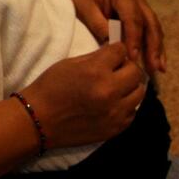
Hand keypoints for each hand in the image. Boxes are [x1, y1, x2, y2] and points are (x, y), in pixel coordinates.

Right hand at [20, 43, 145, 149]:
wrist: (39, 119)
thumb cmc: (49, 88)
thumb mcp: (69, 64)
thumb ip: (95, 58)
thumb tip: (114, 53)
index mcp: (95, 71)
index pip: (121, 51)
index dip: (116, 50)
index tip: (112, 54)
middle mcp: (110, 91)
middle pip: (136, 72)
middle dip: (127, 67)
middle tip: (116, 70)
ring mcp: (116, 112)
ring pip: (139, 92)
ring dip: (130, 87)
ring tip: (116, 87)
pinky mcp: (116, 127)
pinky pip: (133, 111)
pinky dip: (126, 105)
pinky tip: (112, 103)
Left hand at [50, 0, 165, 73]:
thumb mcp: (84, 10)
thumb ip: (99, 25)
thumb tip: (114, 43)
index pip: (133, 18)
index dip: (134, 38)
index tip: (133, 57)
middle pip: (149, 24)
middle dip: (153, 47)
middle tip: (153, 67)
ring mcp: (141, 7)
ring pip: (154, 29)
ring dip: (157, 50)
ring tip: (158, 69)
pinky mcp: (141, 16)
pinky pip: (150, 32)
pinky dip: (154, 47)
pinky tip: (157, 63)